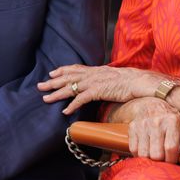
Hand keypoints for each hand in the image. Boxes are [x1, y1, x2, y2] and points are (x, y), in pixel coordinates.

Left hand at [39, 64, 160, 113]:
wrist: (140, 81)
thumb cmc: (130, 81)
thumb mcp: (114, 77)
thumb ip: (104, 80)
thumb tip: (101, 85)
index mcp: (96, 70)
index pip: (75, 68)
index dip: (62, 70)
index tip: (52, 72)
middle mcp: (92, 74)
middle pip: (68, 77)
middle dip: (52, 82)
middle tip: (39, 86)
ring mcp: (94, 82)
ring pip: (70, 87)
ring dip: (57, 94)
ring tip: (46, 99)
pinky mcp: (99, 91)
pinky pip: (82, 99)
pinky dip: (72, 105)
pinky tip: (65, 111)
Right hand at [124, 98, 179, 162]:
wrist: (149, 103)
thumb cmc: (168, 117)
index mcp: (171, 121)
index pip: (171, 148)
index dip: (172, 160)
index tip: (173, 162)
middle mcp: (156, 122)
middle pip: (157, 154)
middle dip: (161, 162)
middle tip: (163, 160)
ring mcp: (142, 125)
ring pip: (144, 153)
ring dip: (149, 159)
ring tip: (154, 156)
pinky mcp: (132, 127)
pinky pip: (134, 149)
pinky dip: (139, 155)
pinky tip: (145, 152)